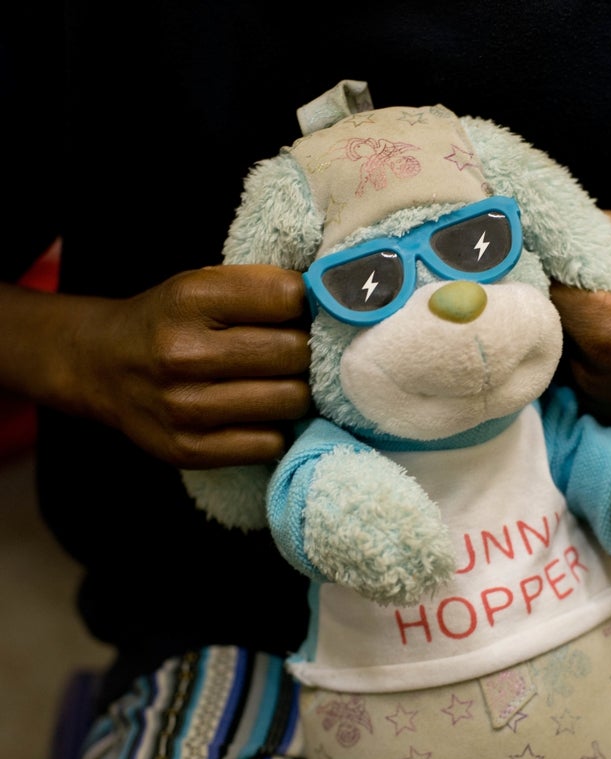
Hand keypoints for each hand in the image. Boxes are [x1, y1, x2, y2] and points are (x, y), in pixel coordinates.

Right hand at [3, 264, 310, 466]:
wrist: (102, 366)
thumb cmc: (169, 322)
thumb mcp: (201, 285)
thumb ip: (261, 289)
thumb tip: (337, 304)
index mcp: (190, 298)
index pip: (288, 296)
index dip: (305, 304)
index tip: (298, 312)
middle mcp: (183, 352)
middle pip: (296, 352)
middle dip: (306, 351)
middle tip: (294, 354)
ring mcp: (184, 406)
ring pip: (291, 401)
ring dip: (296, 393)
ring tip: (279, 384)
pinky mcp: (189, 450)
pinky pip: (271, 442)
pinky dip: (274, 429)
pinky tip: (259, 416)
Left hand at [551, 199, 610, 457]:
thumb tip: (603, 218)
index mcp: (598, 332)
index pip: (554, 283)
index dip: (568, 261)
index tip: (590, 252)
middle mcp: (583, 368)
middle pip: (558, 311)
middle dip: (580, 288)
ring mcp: (588, 392)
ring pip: (569, 337)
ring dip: (588, 317)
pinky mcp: (599, 405)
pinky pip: (583, 362)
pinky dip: (598, 345)